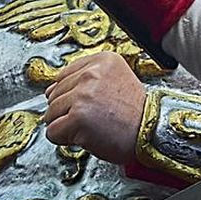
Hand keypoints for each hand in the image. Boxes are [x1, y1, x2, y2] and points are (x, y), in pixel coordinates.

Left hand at [43, 50, 145, 166]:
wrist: (151, 133)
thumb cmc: (136, 113)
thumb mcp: (115, 81)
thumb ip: (84, 80)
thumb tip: (49, 90)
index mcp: (103, 60)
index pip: (64, 75)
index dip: (73, 94)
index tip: (90, 103)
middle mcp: (92, 74)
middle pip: (55, 94)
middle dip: (67, 110)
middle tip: (93, 117)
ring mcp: (84, 95)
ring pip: (51, 113)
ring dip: (65, 125)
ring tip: (90, 126)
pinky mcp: (78, 117)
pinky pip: (52, 131)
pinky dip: (63, 139)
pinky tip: (83, 136)